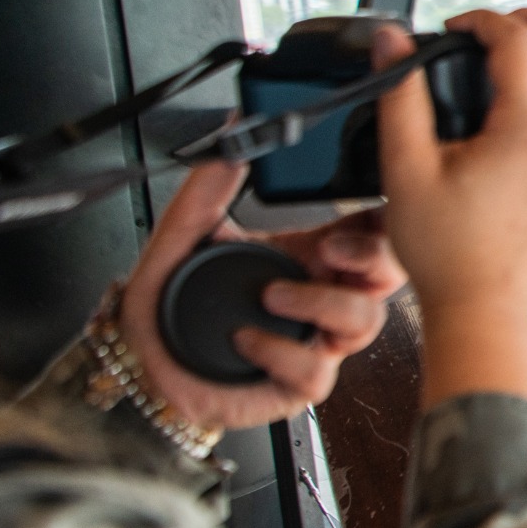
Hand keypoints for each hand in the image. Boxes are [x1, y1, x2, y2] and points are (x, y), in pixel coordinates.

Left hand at [118, 159, 406, 432]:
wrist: (138, 359)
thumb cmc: (165, 305)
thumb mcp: (182, 234)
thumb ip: (206, 189)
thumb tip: (228, 143)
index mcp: (305, 256)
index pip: (369, 231)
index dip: (383, 218)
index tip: (369, 205)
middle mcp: (319, 297)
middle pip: (388, 275)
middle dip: (374, 257)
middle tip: (332, 249)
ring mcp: (314, 341)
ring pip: (365, 321)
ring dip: (323, 302)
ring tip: (272, 296)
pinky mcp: (297, 384)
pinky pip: (316, 369)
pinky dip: (283, 351)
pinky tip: (246, 339)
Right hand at [376, 10, 526, 410]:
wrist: (483, 312)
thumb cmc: (446, 255)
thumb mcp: (404, 169)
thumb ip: (398, 97)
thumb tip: (391, 43)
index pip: (519, 41)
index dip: (483, 19)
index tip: (455, 27)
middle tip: (504, 24)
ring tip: (492, 73)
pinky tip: (496, 125)